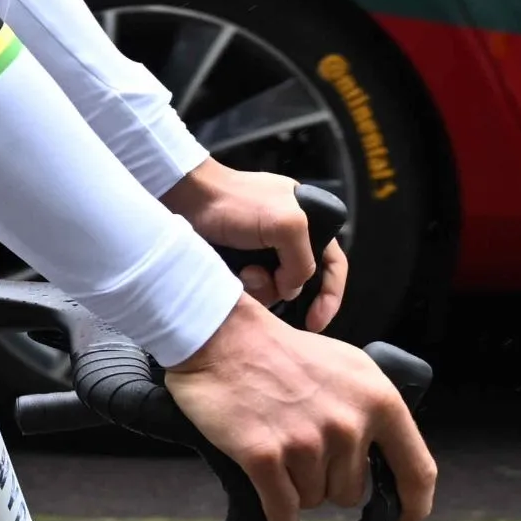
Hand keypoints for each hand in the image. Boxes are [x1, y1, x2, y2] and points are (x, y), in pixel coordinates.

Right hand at [158, 299, 434, 520]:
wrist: (222, 336)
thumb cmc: (282, 352)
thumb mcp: (349, 368)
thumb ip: (373, 411)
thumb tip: (386, 459)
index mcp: (379, 401)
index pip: (418, 471)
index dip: (413, 505)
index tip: (402, 517)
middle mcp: (348, 425)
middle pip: (351, 493)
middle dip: (328, 482)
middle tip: (302, 450)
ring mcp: (306, 442)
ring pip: (314, 501)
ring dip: (296, 488)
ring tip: (278, 450)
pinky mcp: (264, 456)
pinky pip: (283, 513)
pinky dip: (279, 515)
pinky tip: (272, 500)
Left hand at [164, 160, 348, 330]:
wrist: (187, 199)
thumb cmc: (236, 202)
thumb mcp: (287, 223)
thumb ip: (303, 259)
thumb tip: (293, 290)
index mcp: (309, 221)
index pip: (333, 264)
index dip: (331, 294)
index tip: (317, 321)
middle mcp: (289, 239)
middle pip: (302, 283)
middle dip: (289, 293)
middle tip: (276, 296)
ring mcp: (263, 252)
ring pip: (275, 290)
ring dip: (264, 290)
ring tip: (247, 274)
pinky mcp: (240, 263)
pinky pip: (253, 290)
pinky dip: (248, 289)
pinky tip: (237, 277)